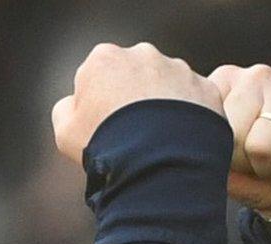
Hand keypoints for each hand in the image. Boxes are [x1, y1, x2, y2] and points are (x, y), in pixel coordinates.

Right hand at [53, 42, 222, 164]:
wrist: (156, 162)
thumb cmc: (105, 145)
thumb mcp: (65, 133)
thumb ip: (66, 109)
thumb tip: (74, 104)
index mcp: (104, 59)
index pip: (96, 76)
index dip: (97, 103)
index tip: (101, 127)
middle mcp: (143, 55)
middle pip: (134, 75)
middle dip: (132, 98)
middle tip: (130, 134)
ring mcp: (179, 69)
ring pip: (167, 86)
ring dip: (162, 107)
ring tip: (157, 141)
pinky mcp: (205, 88)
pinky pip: (195, 101)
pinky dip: (189, 117)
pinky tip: (179, 141)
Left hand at [209, 64, 270, 221]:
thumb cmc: (260, 178)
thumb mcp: (219, 168)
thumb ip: (199, 151)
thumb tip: (185, 147)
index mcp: (222, 86)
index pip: (202, 122)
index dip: (217, 153)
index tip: (232, 156)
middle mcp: (254, 78)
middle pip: (231, 135)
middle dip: (243, 161)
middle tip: (260, 162)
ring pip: (260, 146)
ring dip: (269, 167)